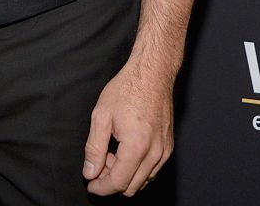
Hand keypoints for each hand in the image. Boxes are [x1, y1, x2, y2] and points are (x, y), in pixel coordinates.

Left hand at [82, 61, 173, 195]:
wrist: (152, 73)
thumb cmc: (128, 88)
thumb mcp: (101, 115)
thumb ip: (94, 148)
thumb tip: (90, 172)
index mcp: (137, 147)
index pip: (118, 183)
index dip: (101, 187)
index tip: (91, 183)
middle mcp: (155, 154)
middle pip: (131, 187)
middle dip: (112, 180)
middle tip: (100, 161)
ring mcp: (165, 151)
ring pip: (143, 181)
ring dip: (125, 174)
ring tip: (112, 152)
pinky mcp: (168, 147)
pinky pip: (152, 170)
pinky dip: (137, 167)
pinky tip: (126, 149)